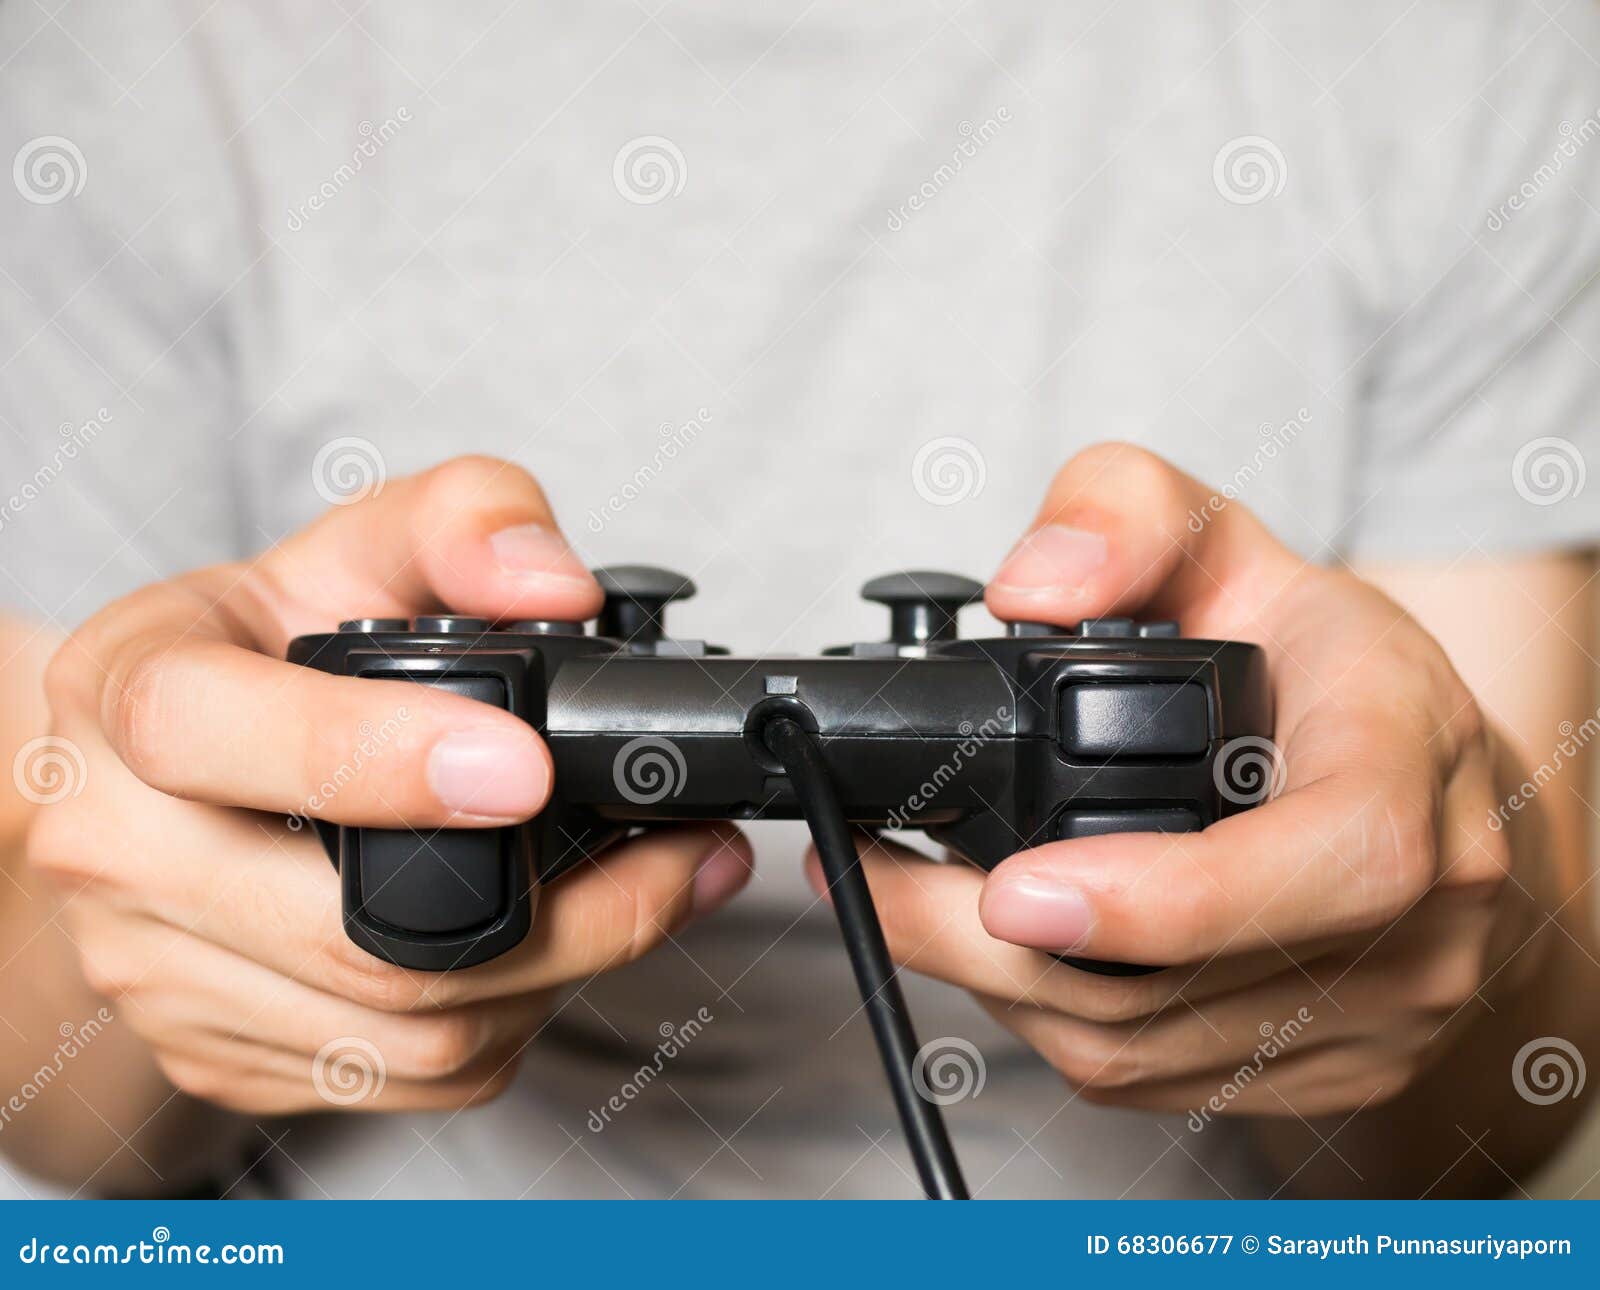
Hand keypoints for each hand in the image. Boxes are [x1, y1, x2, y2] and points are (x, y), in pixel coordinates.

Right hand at [29, 456, 750, 1116]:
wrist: (171, 772)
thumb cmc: (270, 649)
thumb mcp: (360, 543)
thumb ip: (465, 520)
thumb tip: (553, 584)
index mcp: (126, 690)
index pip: (205, 732)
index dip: (367, 758)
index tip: (523, 768)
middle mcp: (114, 844)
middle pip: (347, 934)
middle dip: (560, 907)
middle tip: (680, 851)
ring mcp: (157, 970)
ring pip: (398, 1028)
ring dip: (562, 972)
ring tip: (652, 892)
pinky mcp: (215, 1050)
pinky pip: (397, 1074)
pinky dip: (512, 1022)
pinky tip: (561, 950)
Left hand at [810, 443, 1542, 1122]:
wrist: (1416, 783)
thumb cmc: (1326, 666)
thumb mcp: (1230, 542)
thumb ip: (1127, 515)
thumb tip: (1032, 586)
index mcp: (1408, 766)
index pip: (1333, 860)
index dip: (1171, 899)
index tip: (1014, 892)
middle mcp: (1416, 917)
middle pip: (1183, 982)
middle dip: (989, 943)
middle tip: (863, 877)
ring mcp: (1375, 1014)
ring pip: (1141, 1045)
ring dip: (990, 979)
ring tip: (895, 898)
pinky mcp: (1321, 1073)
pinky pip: (1147, 1074)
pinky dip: (1041, 1014)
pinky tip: (989, 944)